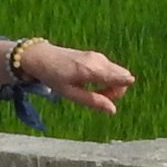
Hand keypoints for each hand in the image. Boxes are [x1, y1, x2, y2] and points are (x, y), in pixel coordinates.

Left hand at [15, 40, 134, 115]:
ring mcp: (99, 56)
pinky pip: (111, 70)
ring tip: (92, 90)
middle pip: (124, 76)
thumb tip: (113, 110)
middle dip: (117, 90)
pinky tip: (91, 83)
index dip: (121, 92)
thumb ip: (93, 101)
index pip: (122, 78)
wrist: (42, 56)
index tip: (107, 99)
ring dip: (112, 85)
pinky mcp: (97, 56)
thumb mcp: (70, 94)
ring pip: (119, 73)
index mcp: (92, 70)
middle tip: (99, 97)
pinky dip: (107, 79)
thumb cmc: (54, 77)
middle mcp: (99, 60)